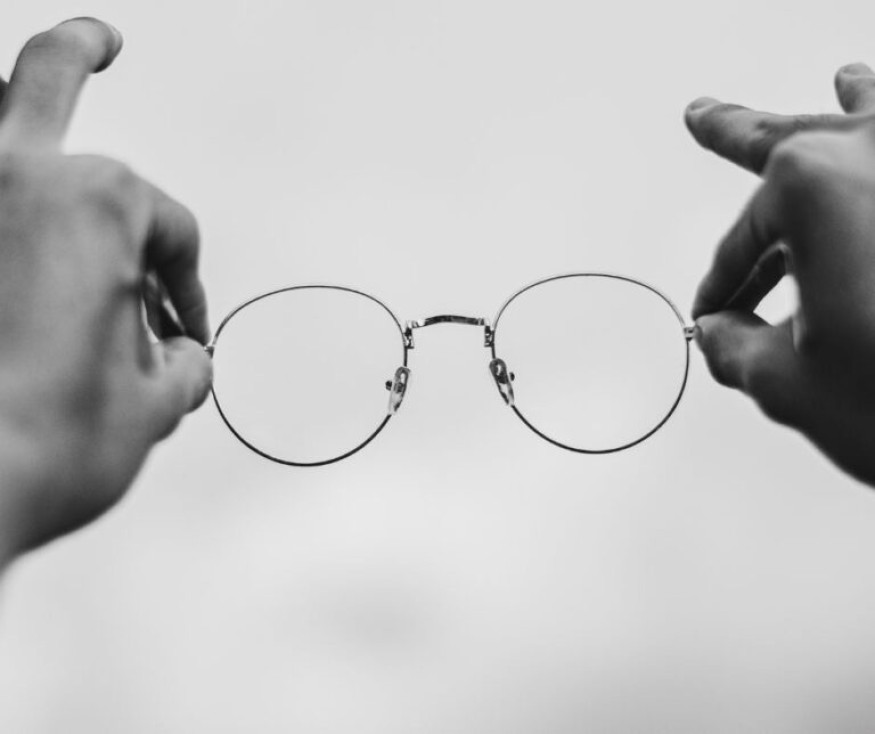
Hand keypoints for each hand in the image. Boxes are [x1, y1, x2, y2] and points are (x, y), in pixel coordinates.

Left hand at [0, 18, 211, 560]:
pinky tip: (14, 230)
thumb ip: (179, 371)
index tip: (187, 337)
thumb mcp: (149, 408)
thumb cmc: (53, 445)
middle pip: (49, 81)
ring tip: (30, 92)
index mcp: (98, 203)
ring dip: (13, 105)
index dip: (191, 288)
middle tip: (104, 42)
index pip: (171, 232)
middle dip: (82, 55)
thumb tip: (184, 364)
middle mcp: (15, 178)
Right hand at [686, 63, 874, 485]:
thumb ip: (737, 351)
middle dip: (736, 133)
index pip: (743, 241)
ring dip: (847, 103)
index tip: (715, 310)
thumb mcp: (794, 386)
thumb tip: (720, 334)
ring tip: (842, 84)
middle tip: (706, 119)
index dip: (721, 284)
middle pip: (790, 143)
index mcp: (813, 188)